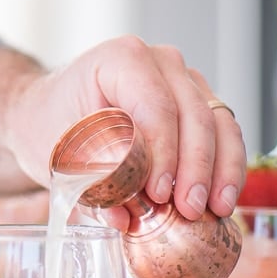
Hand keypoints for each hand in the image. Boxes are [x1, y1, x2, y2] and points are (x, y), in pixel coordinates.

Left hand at [6, 36, 245, 227]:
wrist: (50, 113)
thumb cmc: (51, 126)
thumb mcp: (60, 154)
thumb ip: (92, 183)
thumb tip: (123, 218)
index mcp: (122, 59)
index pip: (155, 106)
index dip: (163, 153)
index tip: (160, 194)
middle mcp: (161, 62)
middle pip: (193, 114)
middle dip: (195, 167)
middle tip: (189, 209)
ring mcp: (184, 81)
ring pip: (218, 122)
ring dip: (221, 169)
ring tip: (215, 210)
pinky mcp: (198, 105)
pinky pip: (224, 133)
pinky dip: (226, 168)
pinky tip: (222, 201)